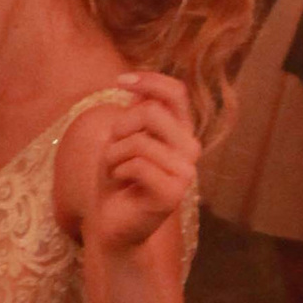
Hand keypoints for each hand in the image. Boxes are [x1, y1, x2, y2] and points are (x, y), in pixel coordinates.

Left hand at [85, 72, 197, 253]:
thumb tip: (136, 81)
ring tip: (115, 170)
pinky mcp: (173, 193)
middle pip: (151, 112)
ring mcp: (185, 172)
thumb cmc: (118, 178)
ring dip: (114, 154)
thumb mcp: (123, 137)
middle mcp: (190, 149)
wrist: (111, 222)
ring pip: (140, 140)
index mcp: (181, 132)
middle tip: (113, 150)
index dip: (150, 80)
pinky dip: (117, 170)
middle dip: (120, 127)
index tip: (119, 81)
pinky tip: (119, 183)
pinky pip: (137, 164)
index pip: (176, 93)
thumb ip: (136, 111)